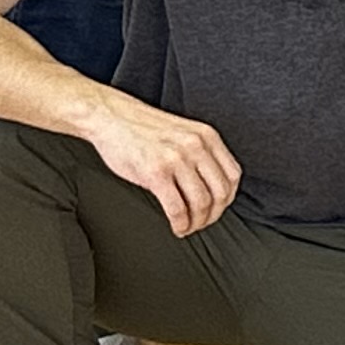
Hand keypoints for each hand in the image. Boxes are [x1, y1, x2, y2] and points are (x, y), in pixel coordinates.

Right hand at [86, 92, 242, 239]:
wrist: (112, 117)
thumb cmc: (143, 129)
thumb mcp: (183, 133)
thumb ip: (200, 154)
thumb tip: (211, 188)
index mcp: (206, 136)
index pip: (233, 175)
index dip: (227, 200)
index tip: (217, 209)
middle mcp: (196, 145)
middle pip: (220, 193)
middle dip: (213, 215)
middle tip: (201, 224)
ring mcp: (176, 158)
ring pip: (200, 203)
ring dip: (196, 223)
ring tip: (187, 227)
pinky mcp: (156, 172)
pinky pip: (177, 208)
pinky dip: (180, 223)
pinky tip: (176, 226)